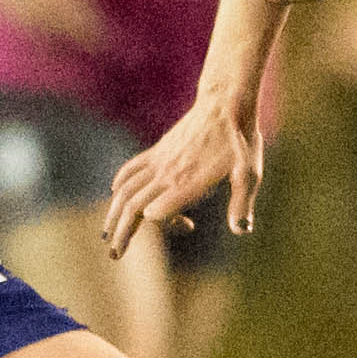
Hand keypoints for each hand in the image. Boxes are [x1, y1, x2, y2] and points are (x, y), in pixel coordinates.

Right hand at [106, 92, 255, 252]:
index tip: (189, 226)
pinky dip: (119, 184)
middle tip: (115, 254)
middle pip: (133, 206)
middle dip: (121, 232)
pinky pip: (130, 169)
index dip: (161, 224)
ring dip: (113, 213)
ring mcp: (159, 161)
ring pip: (125, 190)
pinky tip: (115, 194)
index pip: (158, 211)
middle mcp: (167, 174)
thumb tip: (242, 230)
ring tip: (107, 233)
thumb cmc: (240, 140)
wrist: (224, 103)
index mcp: (187, 182)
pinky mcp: (157, 151)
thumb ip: (242, 202)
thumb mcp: (249, 172)